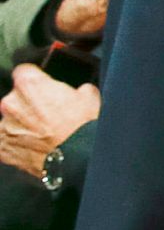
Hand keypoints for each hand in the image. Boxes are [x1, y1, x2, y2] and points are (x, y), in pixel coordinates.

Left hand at [0, 65, 98, 179]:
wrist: (79, 157)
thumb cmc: (83, 127)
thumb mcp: (89, 95)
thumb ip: (73, 89)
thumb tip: (75, 92)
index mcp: (29, 84)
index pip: (23, 73)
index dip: (36, 80)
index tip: (43, 87)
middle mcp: (11, 103)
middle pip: (15, 98)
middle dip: (30, 104)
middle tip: (49, 114)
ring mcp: (4, 127)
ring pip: (11, 121)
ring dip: (22, 125)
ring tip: (43, 134)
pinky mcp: (2, 148)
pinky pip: (6, 142)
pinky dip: (17, 144)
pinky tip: (34, 147)